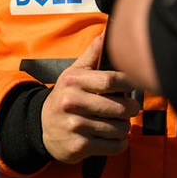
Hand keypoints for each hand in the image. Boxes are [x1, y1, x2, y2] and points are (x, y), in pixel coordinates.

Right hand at [41, 31, 141, 164]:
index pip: (110, 80)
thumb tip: (108, 30)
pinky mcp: (79, 147)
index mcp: (74, 81)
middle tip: (131, 108)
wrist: (42, 127)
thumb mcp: (74, 72)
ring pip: (118, 128)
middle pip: (118, 106)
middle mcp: (72, 103)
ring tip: (120, 122)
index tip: (134, 85)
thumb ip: (92, 54)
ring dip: (125, 127)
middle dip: (131, 108)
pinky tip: (114, 138)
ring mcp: (75, 126)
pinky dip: (120, 143)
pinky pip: (112, 146)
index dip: (129, 83)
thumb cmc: (66, 96)